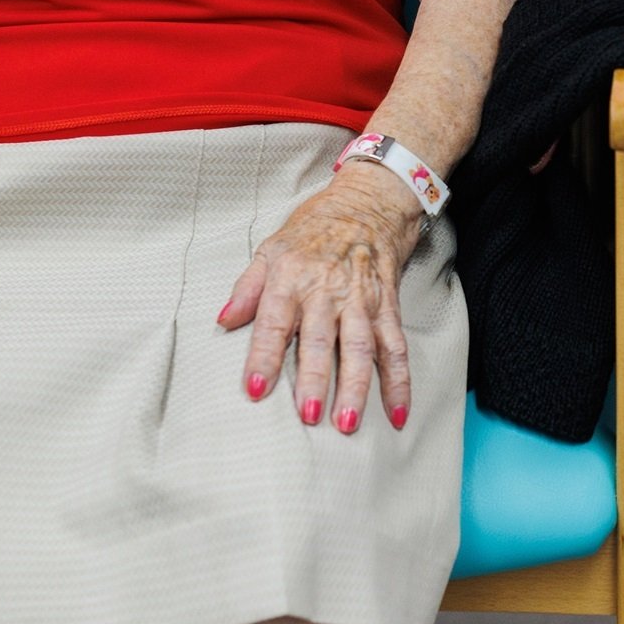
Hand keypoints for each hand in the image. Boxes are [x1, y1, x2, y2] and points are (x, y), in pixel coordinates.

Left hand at [218, 164, 422, 434]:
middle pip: (320, 340)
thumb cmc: (315, 227)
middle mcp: (327, 290)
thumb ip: (247, 287)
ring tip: (348, 423)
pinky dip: (399, 382)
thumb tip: (224, 320)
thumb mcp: (271, 246)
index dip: (263, 356)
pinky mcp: (388, 306)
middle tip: (309, 416)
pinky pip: (395, 346)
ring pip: (360, 348)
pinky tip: (398, 413)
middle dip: (315, 379)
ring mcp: (361, 299)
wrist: (369, 201)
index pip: (273, 322)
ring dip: (356, 387)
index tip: (255, 390)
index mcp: (291, 277)